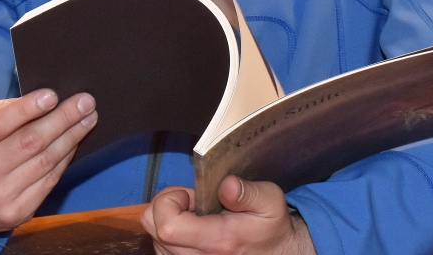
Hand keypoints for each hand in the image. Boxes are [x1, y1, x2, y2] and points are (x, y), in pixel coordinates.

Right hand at [0, 89, 96, 232]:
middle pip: (29, 143)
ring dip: (72, 137)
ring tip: (88, 118)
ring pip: (44, 161)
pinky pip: (49, 181)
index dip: (27, 109)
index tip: (52, 95)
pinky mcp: (14, 214)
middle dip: (63, 119)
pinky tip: (74, 142)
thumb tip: (38, 101)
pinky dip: (65, 159)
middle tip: (85, 102)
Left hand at [141, 176, 315, 254]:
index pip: (166, 226)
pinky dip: (170, 231)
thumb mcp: (270, 202)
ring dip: (169, 218)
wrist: (277, 254)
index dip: (169, 200)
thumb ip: (248, 193)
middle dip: (168, 204)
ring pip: (154, 237)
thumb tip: (226, 185)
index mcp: (217, 241)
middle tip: (195, 201)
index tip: (191, 195)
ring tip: (198, 215)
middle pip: (154, 228)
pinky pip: (160, 246)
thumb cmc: (270, 227)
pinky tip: (194, 227)